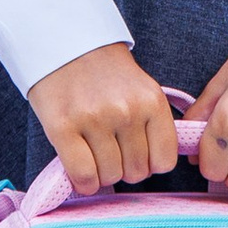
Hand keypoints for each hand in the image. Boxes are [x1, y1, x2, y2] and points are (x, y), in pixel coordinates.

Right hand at [28, 45, 178, 197]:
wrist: (65, 46)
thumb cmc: (104, 74)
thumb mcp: (141, 90)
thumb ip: (151, 125)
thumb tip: (151, 169)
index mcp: (151, 101)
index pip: (165, 162)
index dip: (149, 164)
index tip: (136, 154)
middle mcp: (126, 111)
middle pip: (136, 173)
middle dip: (123, 168)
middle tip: (110, 151)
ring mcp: (94, 119)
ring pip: (110, 176)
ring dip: (101, 173)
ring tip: (92, 152)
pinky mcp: (63, 127)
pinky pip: (83, 176)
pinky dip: (83, 181)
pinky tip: (80, 168)